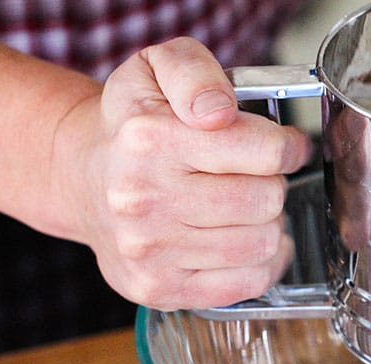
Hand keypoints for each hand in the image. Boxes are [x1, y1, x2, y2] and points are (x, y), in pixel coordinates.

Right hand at [53, 37, 310, 309]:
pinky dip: (261, 261)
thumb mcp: (157, 68)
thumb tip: (218, 111)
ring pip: (263, 243)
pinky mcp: (159, 288)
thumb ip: (194, 72)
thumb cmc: (135, 124)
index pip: (266, 152)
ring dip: (267, 223)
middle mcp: (144, 198)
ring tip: (244, 208)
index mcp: (150, 139)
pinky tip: (243, 240)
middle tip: (253, 177)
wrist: (83, 177)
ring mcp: (149, 251)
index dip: (287, 147)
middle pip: (268, 200)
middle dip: (272, 184)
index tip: (282, 146)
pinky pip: (249, 282)